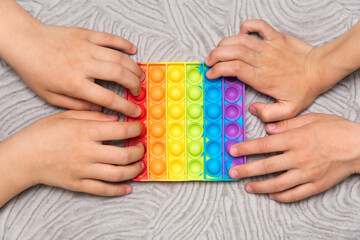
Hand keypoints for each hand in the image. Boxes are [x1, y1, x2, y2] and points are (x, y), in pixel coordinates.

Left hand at [0, 11, 142, 116]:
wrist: (24, 42)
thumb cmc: (35, 70)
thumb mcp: (51, 96)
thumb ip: (76, 106)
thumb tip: (99, 110)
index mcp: (74, 83)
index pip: (108, 98)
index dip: (126, 107)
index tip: (135, 112)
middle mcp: (83, 64)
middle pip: (119, 75)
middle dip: (135, 85)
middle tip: (139, 92)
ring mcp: (86, 47)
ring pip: (119, 57)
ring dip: (134, 67)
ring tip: (141, 76)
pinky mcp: (86, 34)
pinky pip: (111, 38)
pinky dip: (124, 44)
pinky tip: (133, 51)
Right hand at [0, 111, 144, 206]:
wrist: (24, 157)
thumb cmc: (44, 133)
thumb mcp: (67, 115)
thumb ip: (92, 115)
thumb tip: (115, 118)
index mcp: (85, 131)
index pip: (120, 130)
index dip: (135, 129)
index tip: (140, 128)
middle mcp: (87, 152)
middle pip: (124, 155)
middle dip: (139, 151)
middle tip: (142, 147)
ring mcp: (83, 170)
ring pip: (118, 174)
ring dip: (134, 170)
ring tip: (140, 165)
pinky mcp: (78, 184)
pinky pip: (103, 190)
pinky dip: (119, 190)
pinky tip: (129, 187)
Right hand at [205, 19, 327, 121]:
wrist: (320, 70)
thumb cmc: (304, 89)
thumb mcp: (288, 110)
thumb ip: (268, 114)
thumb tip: (251, 109)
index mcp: (261, 77)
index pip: (233, 68)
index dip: (218, 70)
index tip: (212, 74)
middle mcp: (262, 60)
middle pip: (232, 52)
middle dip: (215, 56)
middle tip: (209, 62)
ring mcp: (268, 46)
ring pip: (240, 39)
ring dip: (225, 43)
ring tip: (218, 50)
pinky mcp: (276, 37)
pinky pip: (258, 26)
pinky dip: (247, 26)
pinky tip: (242, 33)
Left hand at [228, 113, 359, 201]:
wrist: (359, 146)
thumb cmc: (336, 129)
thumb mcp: (311, 118)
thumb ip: (287, 124)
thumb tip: (268, 129)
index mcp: (295, 140)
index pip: (263, 145)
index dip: (245, 149)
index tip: (233, 151)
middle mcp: (298, 158)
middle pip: (265, 166)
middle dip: (245, 170)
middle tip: (232, 172)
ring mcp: (306, 174)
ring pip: (277, 184)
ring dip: (259, 186)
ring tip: (247, 186)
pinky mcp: (315, 185)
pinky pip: (294, 194)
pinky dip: (281, 196)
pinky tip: (271, 195)